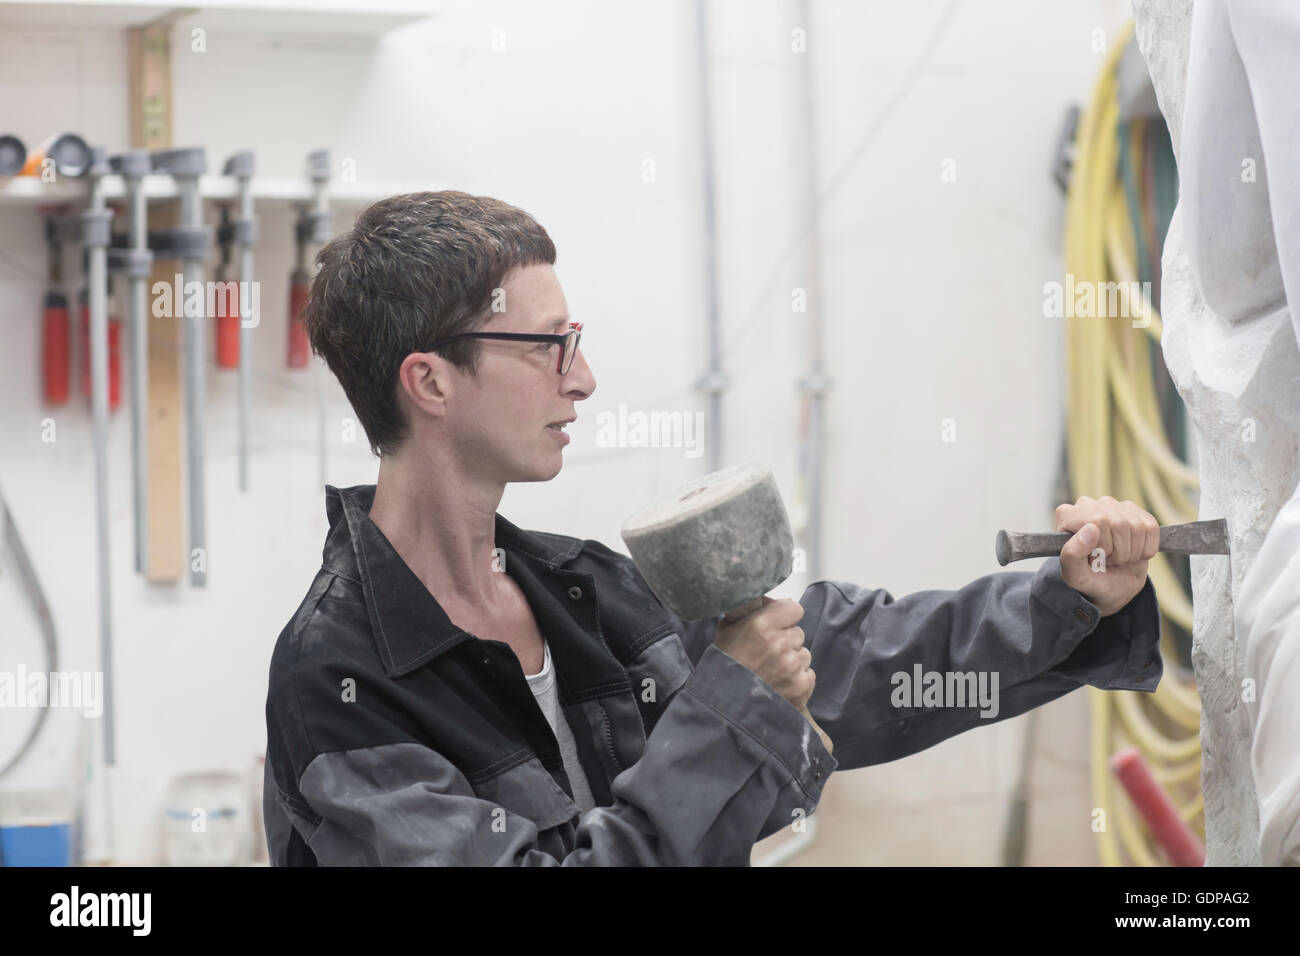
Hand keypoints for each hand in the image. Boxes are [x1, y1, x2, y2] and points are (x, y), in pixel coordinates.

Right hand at [713, 596, 814, 712]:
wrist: (722, 707)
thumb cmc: (723, 666)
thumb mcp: (727, 630)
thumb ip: (749, 611)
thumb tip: (772, 601)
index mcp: (761, 625)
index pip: (794, 608)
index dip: (785, 617)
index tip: (776, 625)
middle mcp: (779, 643)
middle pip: (799, 633)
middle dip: (786, 642)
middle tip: (767, 654)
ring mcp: (791, 666)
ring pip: (804, 655)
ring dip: (792, 662)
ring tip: (771, 672)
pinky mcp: (800, 687)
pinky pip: (808, 675)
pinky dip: (797, 680)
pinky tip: (779, 685)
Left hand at [1055, 495, 1158, 615]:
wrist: (1113, 586)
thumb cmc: (1090, 579)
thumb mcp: (1074, 576)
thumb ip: (1072, 554)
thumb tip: (1091, 528)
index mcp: (1067, 515)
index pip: (1097, 522)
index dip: (1102, 546)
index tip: (1093, 557)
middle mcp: (1088, 504)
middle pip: (1118, 523)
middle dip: (1117, 551)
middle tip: (1106, 560)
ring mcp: (1113, 505)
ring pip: (1136, 526)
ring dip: (1131, 552)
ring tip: (1117, 557)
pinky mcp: (1136, 512)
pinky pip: (1151, 528)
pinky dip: (1146, 549)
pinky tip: (1132, 552)